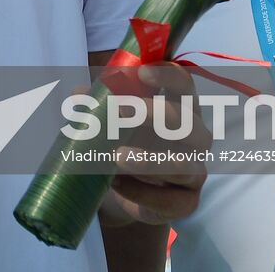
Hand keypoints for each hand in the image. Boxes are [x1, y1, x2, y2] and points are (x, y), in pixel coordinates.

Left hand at [99, 63, 206, 226]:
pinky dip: (142, 193)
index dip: (167, 75)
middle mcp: (194, 136)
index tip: (141, 73)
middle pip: (188, 123)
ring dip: (149, 161)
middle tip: (121, 109)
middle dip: (155, 115)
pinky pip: (171, 200)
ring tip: (117, 157)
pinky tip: (117, 184)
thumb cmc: (124, 142)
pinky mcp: (187, 202)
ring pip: (183, 166)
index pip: (184, 84)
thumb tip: (79, 93)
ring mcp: (194, 171)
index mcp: (179, 106)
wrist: (124, 191)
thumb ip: (97, 105)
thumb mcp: (109, 121)